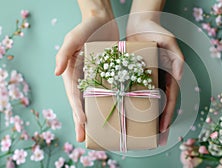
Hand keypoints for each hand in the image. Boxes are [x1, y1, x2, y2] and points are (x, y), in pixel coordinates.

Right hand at [55, 13, 118, 141]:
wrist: (102, 20)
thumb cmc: (85, 28)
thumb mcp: (72, 39)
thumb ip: (64, 54)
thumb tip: (56, 73)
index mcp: (72, 73)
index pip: (74, 95)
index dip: (77, 109)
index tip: (83, 122)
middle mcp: (83, 78)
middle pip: (81, 102)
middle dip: (82, 121)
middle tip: (84, 138)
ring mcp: (95, 78)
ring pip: (94, 101)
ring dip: (95, 116)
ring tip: (97, 133)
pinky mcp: (107, 74)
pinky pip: (108, 90)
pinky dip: (108, 102)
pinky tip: (113, 113)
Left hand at [127, 18, 183, 145]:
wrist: (139, 22)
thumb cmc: (156, 30)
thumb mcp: (169, 41)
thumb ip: (177, 57)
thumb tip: (179, 76)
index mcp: (169, 74)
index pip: (170, 99)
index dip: (167, 114)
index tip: (163, 128)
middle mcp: (159, 79)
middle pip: (160, 105)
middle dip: (159, 122)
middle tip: (155, 139)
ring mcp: (147, 78)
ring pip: (148, 101)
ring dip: (146, 117)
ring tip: (142, 133)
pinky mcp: (135, 74)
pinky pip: (134, 91)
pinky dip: (133, 104)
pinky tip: (127, 113)